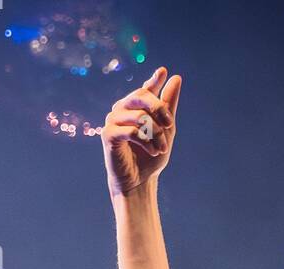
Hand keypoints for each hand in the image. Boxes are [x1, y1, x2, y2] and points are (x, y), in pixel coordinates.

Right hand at [102, 67, 180, 198]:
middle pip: (141, 96)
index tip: (164, 72)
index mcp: (134, 106)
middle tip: (170, 124)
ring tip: (161, 148)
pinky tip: (152, 151)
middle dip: (159, 109)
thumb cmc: (151, 157)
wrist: (139, 182)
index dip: (154, 80)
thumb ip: (169, 106)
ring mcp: (112, 120)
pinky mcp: (107, 135)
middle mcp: (121, 109)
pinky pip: (130, 130)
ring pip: (139, 116)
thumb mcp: (166, 131)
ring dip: (155, 133)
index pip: (145, 89)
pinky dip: (145, 141)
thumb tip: (175, 77)